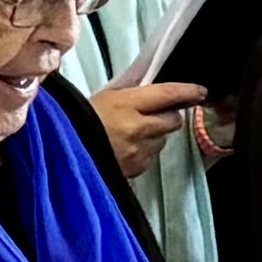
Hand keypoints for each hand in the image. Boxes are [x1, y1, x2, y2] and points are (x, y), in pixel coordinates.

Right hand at [84, 74, 210, 178]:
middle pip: (172, 121)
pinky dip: (143, 153)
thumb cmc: (78, 120)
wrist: (61, 154)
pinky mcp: (135, 169)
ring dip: (154, 136)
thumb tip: (156, 94)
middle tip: (154, 115)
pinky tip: (125, 150)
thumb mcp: (104, 98)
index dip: (187, 92)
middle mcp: (138, 128)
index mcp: (126, 104)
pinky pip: (149, 158)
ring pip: (161, 141)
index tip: (200, 91)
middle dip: (167, 117)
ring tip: (132, 134)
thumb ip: (131, 95)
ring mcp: (138, 152)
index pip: (166, 94)